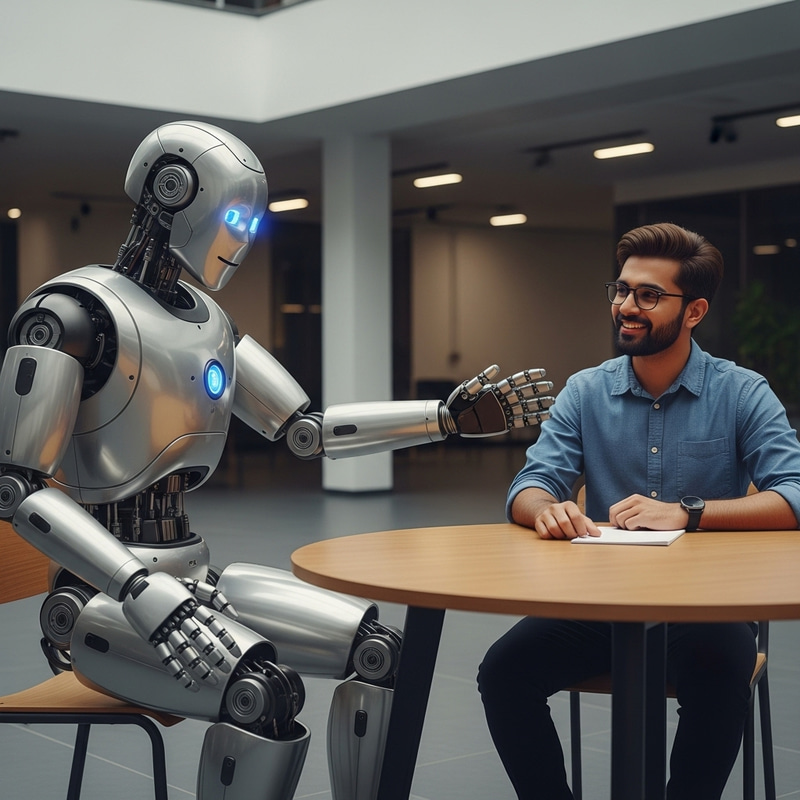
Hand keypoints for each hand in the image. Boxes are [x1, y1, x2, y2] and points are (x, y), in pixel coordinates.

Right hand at [122, 572, 240, 691]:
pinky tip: (189, 683)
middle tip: (225, 668)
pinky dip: (178, 672)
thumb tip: (233, 613)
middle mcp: (178, 618)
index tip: (234, 649)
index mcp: (189, 605)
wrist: (137, 585)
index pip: (211, 623)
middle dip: (214, 656)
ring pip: (184, 651)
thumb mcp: (192, 584)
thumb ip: (215, 596)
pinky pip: (167, 658)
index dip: (224, 637)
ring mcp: (165, 629)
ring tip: (211, 679)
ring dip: (199, 667)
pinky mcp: (153, 638)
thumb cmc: (168, 586)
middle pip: (199, 640)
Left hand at [444, 365, 553, 436]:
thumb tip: (496, 367)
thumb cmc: (458, 404)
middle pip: (524, 393)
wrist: (454, 421)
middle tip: (550, 386)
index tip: (542, 372)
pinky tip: (545, 416)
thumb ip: (481, 379)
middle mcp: (503, 400)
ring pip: (526, 406)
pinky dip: (533, 419)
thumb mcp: (467, 390)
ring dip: (539, 404)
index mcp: (496, 389)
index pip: (515, 381)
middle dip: (537, 390)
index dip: (529, 376)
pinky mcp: (504, 423)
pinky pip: (522, 420)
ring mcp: (505, 411)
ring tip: (552, 402)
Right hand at [533, 500, 602, 539]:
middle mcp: (556, 507)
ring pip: (554, 529)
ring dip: (561, 536)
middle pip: (565, 523)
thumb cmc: (566, 517)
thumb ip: (588, 525)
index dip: (581, 528)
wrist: (547, 512)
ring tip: (564, 535)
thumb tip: (597, 534)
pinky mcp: (538, 522)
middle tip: (573, 536)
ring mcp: (545, 514)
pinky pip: (545, 533)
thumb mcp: (578, 518)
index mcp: (568, 505)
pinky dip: (551, 537)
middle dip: (571, 533)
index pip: (576, 516)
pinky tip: (554, 535)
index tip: (582, 534)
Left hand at [608, 494, 685, 530]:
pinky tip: (641, 528)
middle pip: (614, 514)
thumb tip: (616, 521)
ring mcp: (640, 508)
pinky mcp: (645, 516)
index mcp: (633, 498)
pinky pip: (629, 525)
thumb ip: (631, 510)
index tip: (619, 526)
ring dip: (625, 527)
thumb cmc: (660, 514)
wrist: (678, 515)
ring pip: (620, 519)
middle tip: (625, 529)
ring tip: (636, 527)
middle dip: (616, 524)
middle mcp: (635, 501)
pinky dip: (632, 529)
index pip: (613, 508)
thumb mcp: (643, 507)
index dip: (613, 519)